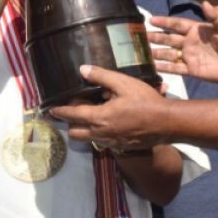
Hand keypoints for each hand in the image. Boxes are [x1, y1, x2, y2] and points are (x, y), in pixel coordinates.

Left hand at [51, 65, 173, 150]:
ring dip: (84, 129)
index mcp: (99, 117)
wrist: (166, 123)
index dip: (59, 112)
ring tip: (92, 114)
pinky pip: (102, 141)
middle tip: (75, 110)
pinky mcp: (120, 147)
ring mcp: (111, 142)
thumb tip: (83, 70)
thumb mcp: (123, 83)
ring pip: (88, 139)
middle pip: (75, 133)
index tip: (50, 110)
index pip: (71, 115)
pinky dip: (99, 133)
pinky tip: (109, 121)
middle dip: (70, 123)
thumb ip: (101, 76)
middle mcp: (101, 133)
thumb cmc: (146, 101)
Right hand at [149, 1, 217, 85]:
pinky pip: (175, 68)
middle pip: (169, 39)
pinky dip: (164, 68)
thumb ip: (215, 16)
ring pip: (169, 54)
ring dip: (157, 53)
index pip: (176, 24)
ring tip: (144, 53)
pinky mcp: (191, 70)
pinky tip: (153, 67)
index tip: (151, 20)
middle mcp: (190, 42)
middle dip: (156, 37)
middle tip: (142, 36)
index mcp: (196, 30)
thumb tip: (204, 2)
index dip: (164, 22)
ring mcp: (189, 56)